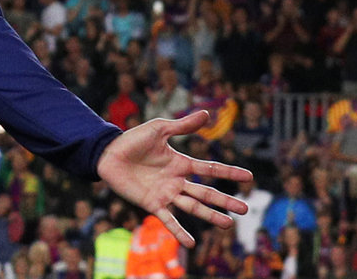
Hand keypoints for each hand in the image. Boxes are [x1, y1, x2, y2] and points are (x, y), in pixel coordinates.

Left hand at [96, 111, 250, 246]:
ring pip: (192, 207)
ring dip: (210, 216)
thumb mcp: (159, 129)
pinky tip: (191, 244)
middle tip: (245, 209)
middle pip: (206, 193)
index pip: (210, 169)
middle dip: (224, 201)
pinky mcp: (151, 204)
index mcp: (180, 163)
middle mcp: (176, 181)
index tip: (249, 177)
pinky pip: (168, 220)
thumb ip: (183, 125)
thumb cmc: (132, 140)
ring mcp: (165, 194)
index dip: (229, 172)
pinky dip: (179, 232)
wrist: (107, 153)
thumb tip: (208, 113)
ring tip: (228, 225)